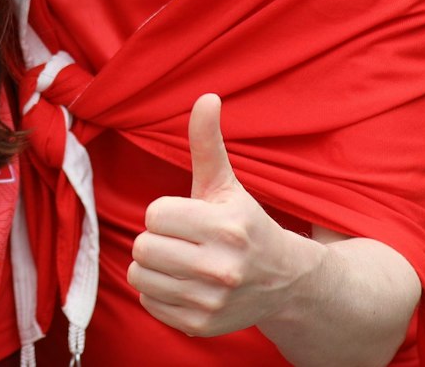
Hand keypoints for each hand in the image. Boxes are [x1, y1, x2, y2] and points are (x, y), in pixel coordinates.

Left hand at [127, 94, 322, 337]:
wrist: (284, 282)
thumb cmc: (244, 224)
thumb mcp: (226, 184)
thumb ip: (207, 142)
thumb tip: (206, 97)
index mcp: (226, 228)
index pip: (155, 214)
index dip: (166, 212)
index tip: (187, 216)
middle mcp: (221, 269)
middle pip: (144, 246)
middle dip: (157, 238)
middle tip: (182, 239)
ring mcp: (210, 302)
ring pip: (140, 275)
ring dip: (153, 264)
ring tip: (180, 259)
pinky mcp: (200, 327)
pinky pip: (149, 302)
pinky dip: (158, 291)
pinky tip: (183, 282)